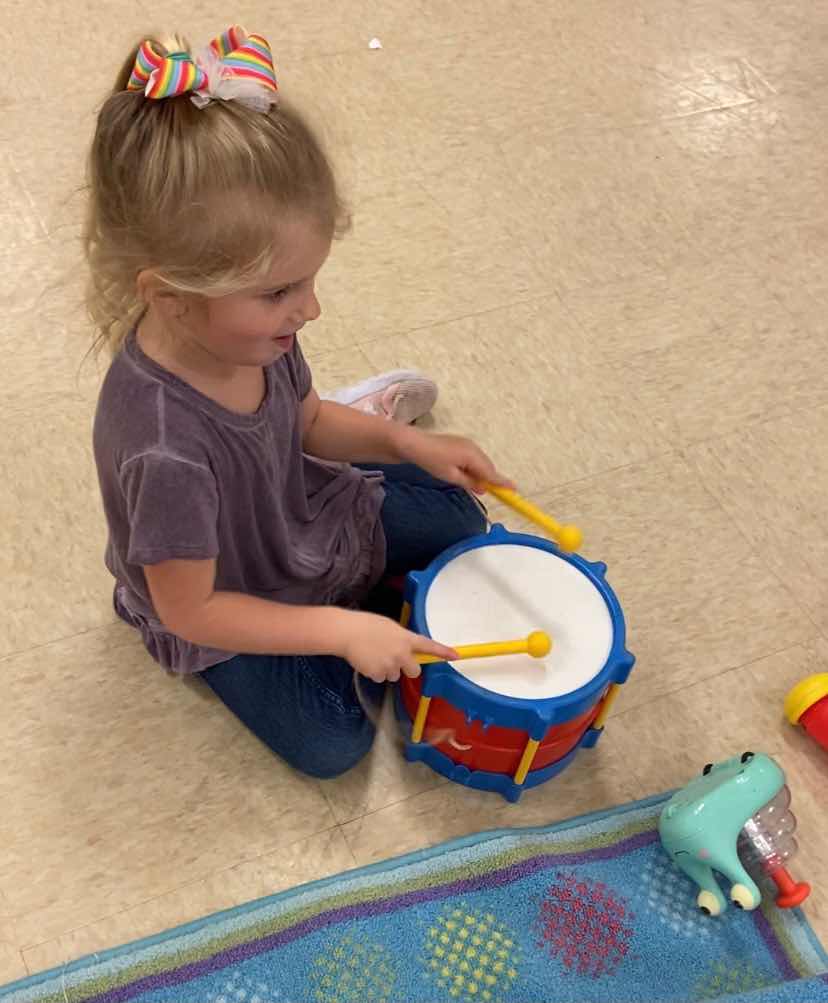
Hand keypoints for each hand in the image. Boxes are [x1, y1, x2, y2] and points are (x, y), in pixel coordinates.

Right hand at [338, 611, 457, 682]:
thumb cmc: (366, 625)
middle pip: (414, 670)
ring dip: (387, 669)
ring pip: (395, 675)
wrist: (347, 632)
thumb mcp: (389, 627)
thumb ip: (401, 638)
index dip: (444, 652)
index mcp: (406, 638)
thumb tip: (406, 648)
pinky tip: (367, 661)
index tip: (456, 656)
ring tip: (374, 655)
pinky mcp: (378, 674)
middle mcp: (401, 653)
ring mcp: (390, 665)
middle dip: (406, 668)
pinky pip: (380, 678)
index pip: (429, 645)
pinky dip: (374, 672)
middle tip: (394, 659)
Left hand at [399, 431, 513, 494]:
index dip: (502, 482)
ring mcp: (468, 444)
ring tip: (478, 486)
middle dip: (491, 479)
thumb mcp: (451, 476)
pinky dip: (476, 467)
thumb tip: (483, 488)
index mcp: (472, 456)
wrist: (415, 444)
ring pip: (481, 462)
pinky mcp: (462, 444)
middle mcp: (474, 448)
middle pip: (488, 467)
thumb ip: (469, 482)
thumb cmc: (432, 461)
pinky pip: (475, 458)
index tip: (514, 489)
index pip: (491, 472)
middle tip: (494, 492)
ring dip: (482, 473)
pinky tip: (469, 475)